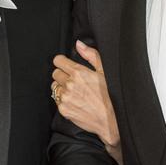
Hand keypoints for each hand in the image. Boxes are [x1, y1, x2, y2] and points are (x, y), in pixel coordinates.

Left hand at [52, 40, 123, 164]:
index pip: (58, 61)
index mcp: (79, 72)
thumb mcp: (104, 72)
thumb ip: (91, 55)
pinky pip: (56, 99)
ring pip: (54, 86)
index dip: (63, 62)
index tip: (67, 66)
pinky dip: (63, 99)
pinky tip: (75, 101)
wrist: (111, 120)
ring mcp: (65, 98)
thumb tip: (78, 44)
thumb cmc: (110, 96)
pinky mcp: (63, 109)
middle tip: (74, 80)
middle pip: (55, 73)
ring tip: (74, 91)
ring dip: (61, 87)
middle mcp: (70, 84)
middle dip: (63, 75)